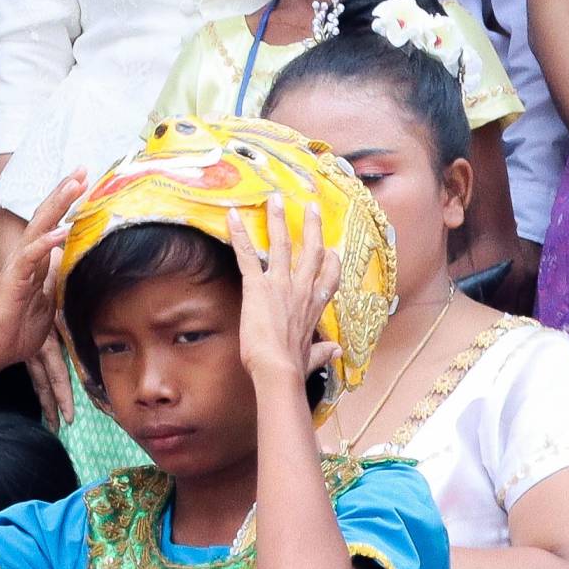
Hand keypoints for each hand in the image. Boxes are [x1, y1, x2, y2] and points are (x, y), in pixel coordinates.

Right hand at [0, 177, 83, 376]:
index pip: (52, 225)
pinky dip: (47, 241)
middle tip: (82, 169)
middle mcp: (25, 258)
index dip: (67, 204)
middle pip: (45, 217)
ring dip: (56, 205)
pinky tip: (62, 229)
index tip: (86, 184)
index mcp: (35, 263)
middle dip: (64, 192)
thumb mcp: (48, 304)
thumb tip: (72, 268)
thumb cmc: (16, 330)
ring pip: (38, 228)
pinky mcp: (13, 280)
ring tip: (74, 185)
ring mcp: (18, 267)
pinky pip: (31, 256)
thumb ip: (57, 283)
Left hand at [226, 215, 339, 405]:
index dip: (331, 262)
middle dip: (312, 227)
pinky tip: (231, 216)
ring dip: (278, 220)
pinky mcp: (257, 286)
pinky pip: (248, 254)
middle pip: (311, 251)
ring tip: (276, 200)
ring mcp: (281, 284)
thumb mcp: (312, 359)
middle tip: (311, 207)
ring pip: (282, 244)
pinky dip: (239, 234)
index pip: (329, 278)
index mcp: (314, 306)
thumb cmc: (292, 366)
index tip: (332, 249)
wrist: (278, 369)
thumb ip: (323, 352)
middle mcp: (302, 289)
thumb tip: (336, 352)